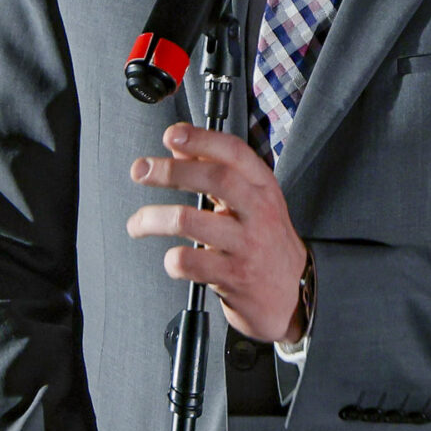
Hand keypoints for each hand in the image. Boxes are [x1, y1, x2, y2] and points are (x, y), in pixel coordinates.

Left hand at [127, 123, 308, 342]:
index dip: (201, 139)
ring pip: (190, 221)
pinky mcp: (234, 276)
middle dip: (169, 171)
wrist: (294, 294)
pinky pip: (191, 262)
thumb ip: (217, 172)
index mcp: (262, 187)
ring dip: (153, 218)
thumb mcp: (252, 201)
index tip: (173, 135)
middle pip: (213, 179)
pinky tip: (172, 259)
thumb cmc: (266, 242)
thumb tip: (180, 147)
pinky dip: (172, 260)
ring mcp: (247, 245)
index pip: (234, 152)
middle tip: (140, 170)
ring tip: (137, 223)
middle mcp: (258, 212)